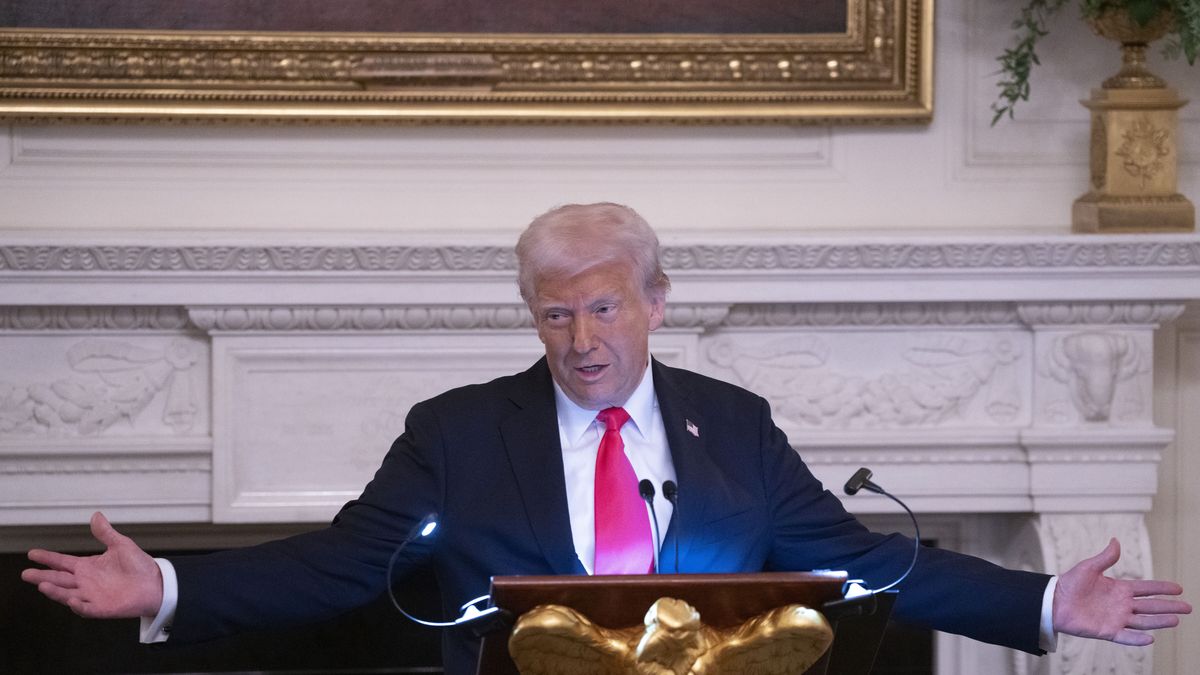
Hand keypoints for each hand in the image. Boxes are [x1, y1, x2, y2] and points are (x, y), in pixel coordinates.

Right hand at [21, 511, 163, 618]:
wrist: (155, 583)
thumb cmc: (138, 565)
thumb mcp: (121, 545)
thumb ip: (105, 533)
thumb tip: (96, 515)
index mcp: (88, 567)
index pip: (63, 562)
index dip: (48, 558)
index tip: (32, 553)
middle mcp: (86, 582)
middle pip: (59, 579)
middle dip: (42, 576)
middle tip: (26, 574)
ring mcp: (92, 596)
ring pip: (67, 594)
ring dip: (55, 591)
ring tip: (43, 585)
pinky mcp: (102, 608)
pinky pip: (86, 608)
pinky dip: (78, 606)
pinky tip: (71, 600)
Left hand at [1053, 538, 1191, 645]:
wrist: (1053, 601)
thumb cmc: (1070, 584)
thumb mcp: (1089, 567)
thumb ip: (1105, 557)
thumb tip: (1116, 540)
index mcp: (1120, 589)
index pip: (1146, 588)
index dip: (1162, 588)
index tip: (1179, 588)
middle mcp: (1122, 605)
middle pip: (1151, 606)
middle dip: (1169, 606)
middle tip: (1188, 607)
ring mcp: (1116, 618)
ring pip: (1143, 621)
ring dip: (1159, 621)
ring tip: (1175, 620)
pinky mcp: (1107, 631)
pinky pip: (1126, 636)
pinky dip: (1137, 639)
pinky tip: (1150, 638)